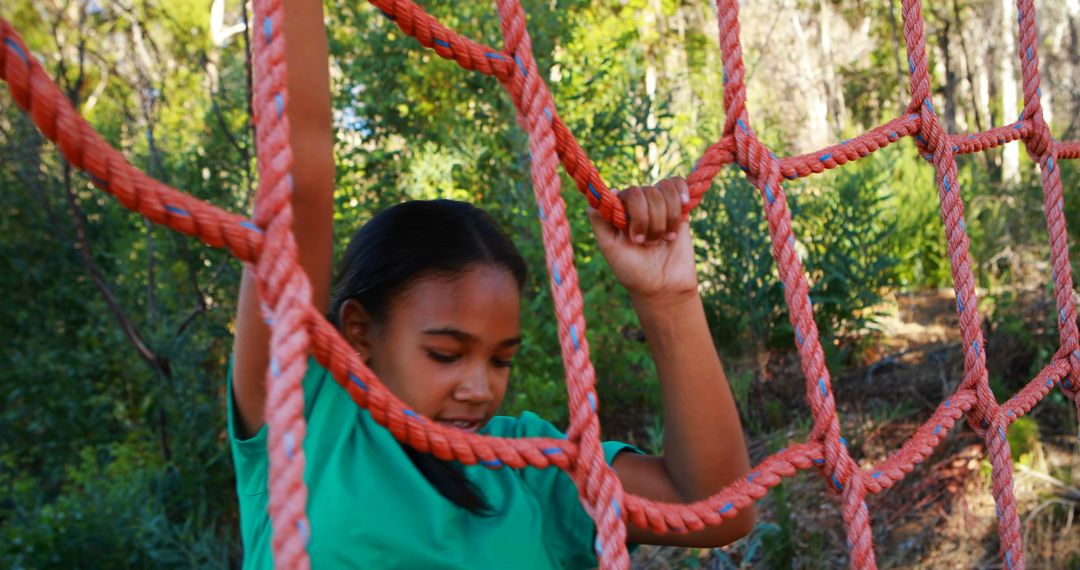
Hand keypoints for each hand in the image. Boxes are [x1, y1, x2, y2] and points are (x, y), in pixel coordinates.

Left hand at [588, 177, 697, 302]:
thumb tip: (610, 191)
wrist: (664, 288)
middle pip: (646, 192)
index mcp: (619, 212)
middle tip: (648, 244)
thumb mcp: (610, 248)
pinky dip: (680, 192)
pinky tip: (684, 203)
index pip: (627, 193)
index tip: (635, 239)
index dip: (635, 213)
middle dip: (650, 221)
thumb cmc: (632, 271)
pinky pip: (677, 184)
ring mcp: (658, 206)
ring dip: (666, 217)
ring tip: (664, 239)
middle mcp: (637, 206)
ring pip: (664, 190)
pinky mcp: (678, 209)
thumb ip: (600, 221)